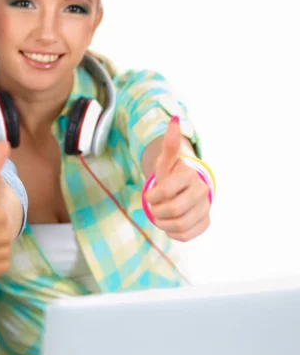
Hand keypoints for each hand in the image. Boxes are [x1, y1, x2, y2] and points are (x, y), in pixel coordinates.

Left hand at [144, 117, 210, 241]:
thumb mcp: (165, 161)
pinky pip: (185, 235)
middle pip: (173, 210)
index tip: (150, 194)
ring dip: (162, 223)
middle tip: (153, 207)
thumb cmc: (171, 174)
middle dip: (157, 211)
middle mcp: (201, 191)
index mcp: (189, 175)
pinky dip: (172, 233)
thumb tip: (175, 119)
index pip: (165, 191)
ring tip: (160, 216)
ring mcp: (205, 208)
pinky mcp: (205, 222)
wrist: (186, 188)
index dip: (152, 196)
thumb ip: (169, 143)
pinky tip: (170, 223)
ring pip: (179, 225)